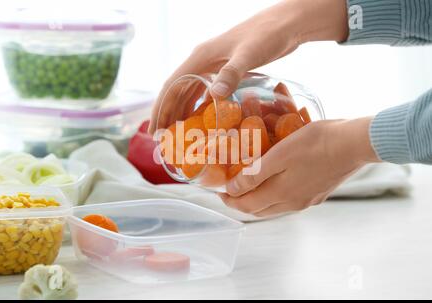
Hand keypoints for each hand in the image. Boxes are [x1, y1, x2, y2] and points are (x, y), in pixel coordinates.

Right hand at [148, 0, 348, 132]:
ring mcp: (214, 66)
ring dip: (181, 112)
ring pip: (190, 92)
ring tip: (177, 134)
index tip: (155, 131)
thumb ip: (232, 73)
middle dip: (167, 115)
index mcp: (201, 57)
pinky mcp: (227, 70)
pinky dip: (199, 107)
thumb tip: (215, 96)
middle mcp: (203, 61)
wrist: (286, 24)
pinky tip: (201, 121)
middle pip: (177, 91)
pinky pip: (205, 91)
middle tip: (162, 139)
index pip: (172, 86)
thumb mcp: (249, 54)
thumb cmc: (267, 35)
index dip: (161, 109)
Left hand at [219, 117, 379, 215]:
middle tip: (230, 190)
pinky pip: (288, 200)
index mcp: (281, 195)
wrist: (354, 144)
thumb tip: (233, 190)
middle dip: (241, 202)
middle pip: (259, 210)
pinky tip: (275, 182)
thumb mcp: (279, 155)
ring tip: (248, 186)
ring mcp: (307, 200)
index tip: (219, 192)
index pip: (247, 206)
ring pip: (274, 207)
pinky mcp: (317, 193)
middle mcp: (293, 203)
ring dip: (258, 200)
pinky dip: (274, 195)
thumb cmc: (315, 144)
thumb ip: (255, 175)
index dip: (230, 200)